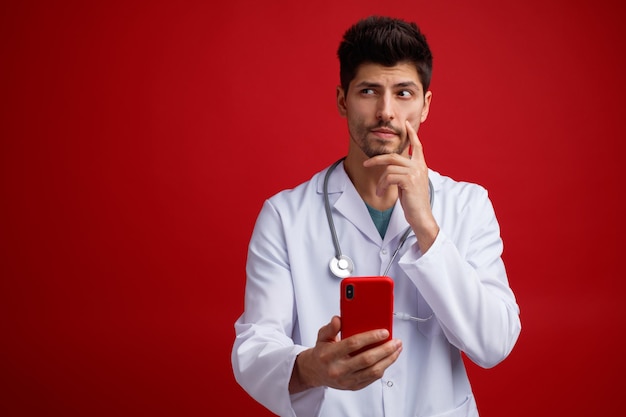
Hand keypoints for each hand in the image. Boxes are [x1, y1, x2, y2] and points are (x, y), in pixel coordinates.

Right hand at [289, 316, 401, 392]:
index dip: (370, 337)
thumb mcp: (322, 337)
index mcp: (329, 355)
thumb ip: (330, 327)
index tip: (383, 332)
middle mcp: (338, 370)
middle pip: (367, 359)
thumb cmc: (322, 353)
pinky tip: (388, 359)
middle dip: (385, 349)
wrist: (315, 372)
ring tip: (396, 350)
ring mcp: (346, 380)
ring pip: (373, 371)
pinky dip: (383, 367)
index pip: (353, 344)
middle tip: (396, 341)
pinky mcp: (353, 387)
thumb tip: (338, 319)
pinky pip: (372, 378)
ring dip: (389, 360)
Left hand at [363, 120, 438, 251]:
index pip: (417, 146)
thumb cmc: (414, 202)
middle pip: (394, 156)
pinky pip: (389, 177)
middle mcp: (419, 166)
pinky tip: (382, 194)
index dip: (412, 134)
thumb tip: (391, 167)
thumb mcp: (409, 184)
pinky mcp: (409, 180)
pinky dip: (382, 186)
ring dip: (381, 181)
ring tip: (380, 191)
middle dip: (377, 159)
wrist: (421, 216)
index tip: (406, 124)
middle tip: (366, 164)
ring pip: (389, 168)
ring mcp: (415, 173)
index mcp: (421, 166)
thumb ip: (404, 173)